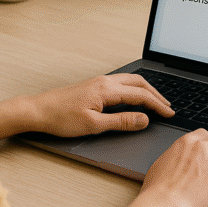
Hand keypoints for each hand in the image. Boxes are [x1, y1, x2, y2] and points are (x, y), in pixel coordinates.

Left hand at [0, 73, 173, 139]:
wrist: (37, 110)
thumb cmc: (60, 118)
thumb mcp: (93, 125)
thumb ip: (121, 122)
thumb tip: (144, 120)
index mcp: (107, 90)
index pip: (141, 95)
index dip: (158, 105)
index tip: (169, 114)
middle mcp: (104, 81)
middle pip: (139, 83)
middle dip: (156, 95)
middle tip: (168, 107)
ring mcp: (98, 82)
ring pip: (130, 81)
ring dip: (146, 90)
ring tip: (156, 102)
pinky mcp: (93, 86)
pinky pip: (121, 83)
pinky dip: (134, 89)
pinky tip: (134, 97)